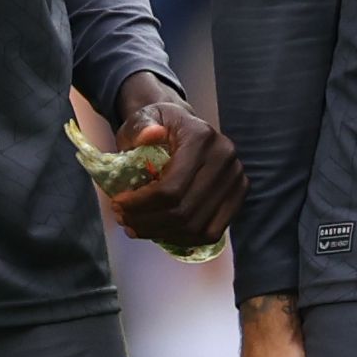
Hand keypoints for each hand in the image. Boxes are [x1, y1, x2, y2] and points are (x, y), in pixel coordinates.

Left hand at [104, 74, 241, 250]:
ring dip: (162, 233)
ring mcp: (236, 179)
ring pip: (197, 227)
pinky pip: (211, 232)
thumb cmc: (159, 124)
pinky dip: (183, 238)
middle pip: (184, 211)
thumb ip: (140, 126)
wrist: (185, 126)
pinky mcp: (238, 196)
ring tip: (137, 227)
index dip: (141, 204)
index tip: (117, 205)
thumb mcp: (143, 117)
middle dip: (147, 222)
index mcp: (201, 137)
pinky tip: (161, 232)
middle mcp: (225, 158)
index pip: (172, 188)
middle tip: (124, 220)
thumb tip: (149, 134)